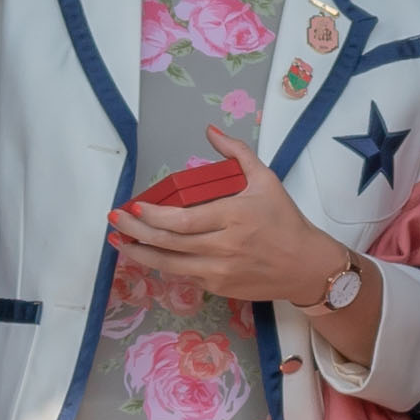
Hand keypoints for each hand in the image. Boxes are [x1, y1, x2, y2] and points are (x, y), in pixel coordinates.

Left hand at [106, 127, 353, 306]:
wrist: (305, 265)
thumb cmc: (284, 220)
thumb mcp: (265, 179)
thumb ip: (236, 153)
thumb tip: (210, 130)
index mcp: (234, 217)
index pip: (182, 220)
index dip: (152, 216)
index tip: (133, 206)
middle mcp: (224, 247)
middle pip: (168, 243)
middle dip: (135, 232)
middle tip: (115, 219)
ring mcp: (220, 272)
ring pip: (169, 265)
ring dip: (139, 254)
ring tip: (119, 241)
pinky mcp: (219, 288)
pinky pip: (184, 276)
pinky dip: (165, 264)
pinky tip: (150, 254)